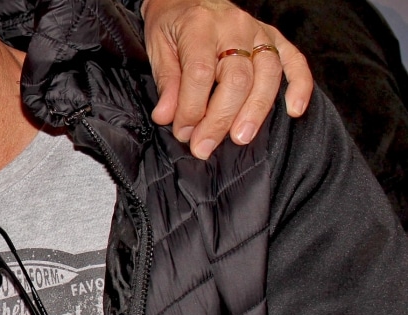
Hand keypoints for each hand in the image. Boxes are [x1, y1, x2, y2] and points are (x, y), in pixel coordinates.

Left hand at [142, 0, 312, 158]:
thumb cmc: (171, 25)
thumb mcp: (158, 48)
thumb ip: (166, 82)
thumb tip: (166, 117)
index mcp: (200, 27)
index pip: (200, 73)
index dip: (192, 108)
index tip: (184, 132)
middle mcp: (234, 27)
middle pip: (236, 78)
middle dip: (220, 118)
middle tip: (204, 147)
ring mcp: (257, 32)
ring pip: (267, 74)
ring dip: (255, 111)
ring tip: (240, 138)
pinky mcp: (273, 37)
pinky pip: (293, 60)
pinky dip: (299, 85)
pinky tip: (294, 110)